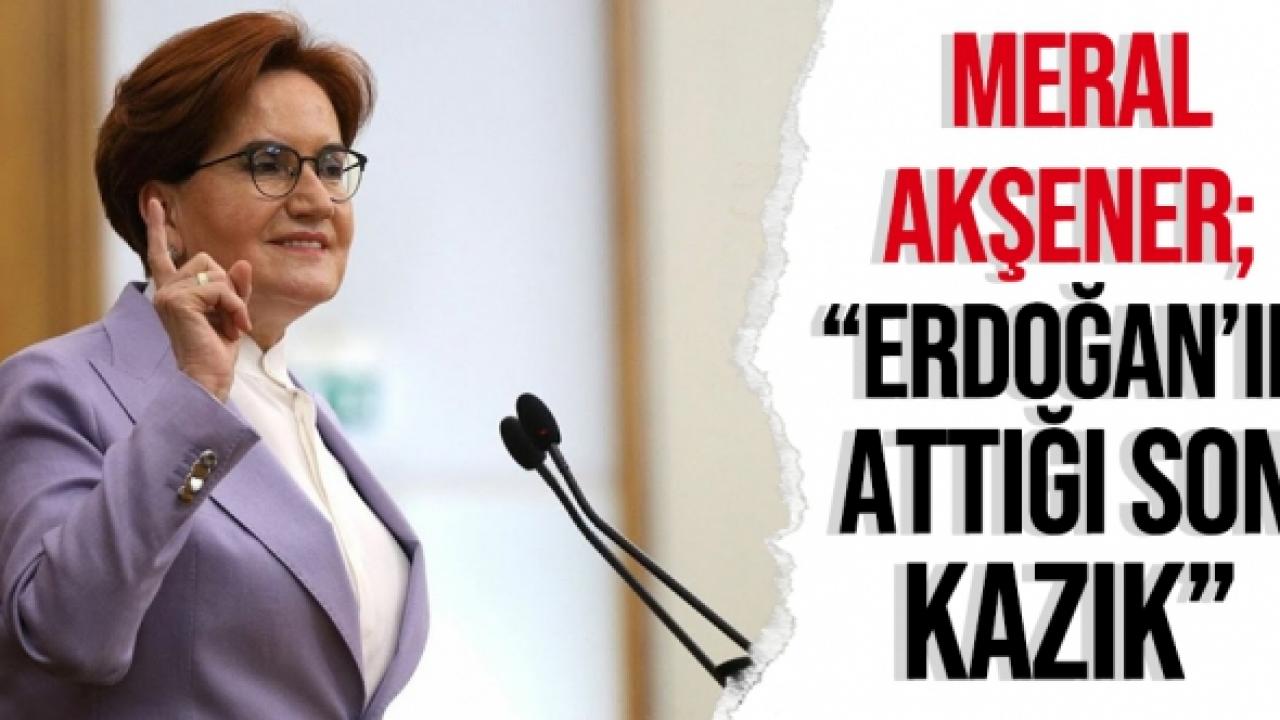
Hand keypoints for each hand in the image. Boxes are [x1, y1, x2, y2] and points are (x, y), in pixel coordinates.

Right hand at [144, 198, 252, 401]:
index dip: (157, 227)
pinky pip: (221, 289)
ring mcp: (168, 294)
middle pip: (208, 260)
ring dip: (233, 300)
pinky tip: (230, 328)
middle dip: (229, 287)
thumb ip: (236, 287)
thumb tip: (242, 263)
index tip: (154, 201)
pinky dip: (234, 307)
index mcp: (172, 290)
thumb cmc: (217, 350)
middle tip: (229, 318)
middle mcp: (165, 289)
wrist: (208, 378)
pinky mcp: (178, 300)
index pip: (163, 253)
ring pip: (218, 274)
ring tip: (229, 326)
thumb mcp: (231, 312)